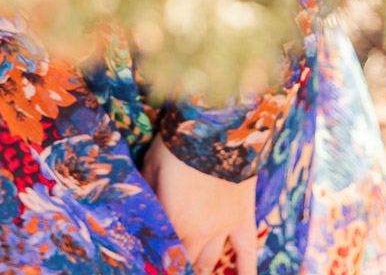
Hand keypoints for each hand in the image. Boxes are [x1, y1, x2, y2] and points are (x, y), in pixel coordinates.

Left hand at [141, 135, 257, 274]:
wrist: (220, 125)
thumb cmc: (180, 142)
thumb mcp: (153, 164)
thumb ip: (148, 191)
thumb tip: (138, 206)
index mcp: (175, 220)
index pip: (164, 254)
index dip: (157, 261)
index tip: (152, 262)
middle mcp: (200, 230)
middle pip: (187, 261)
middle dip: (178, 265)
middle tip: (172, 263)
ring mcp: (224, 225)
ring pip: (211, 260)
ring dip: (202, 268)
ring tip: (196, 271)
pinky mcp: (243, 216)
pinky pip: (247, 250)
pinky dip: (246, 271)